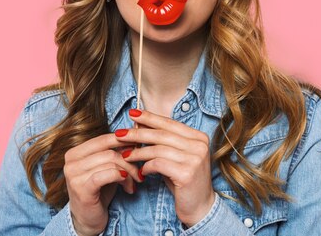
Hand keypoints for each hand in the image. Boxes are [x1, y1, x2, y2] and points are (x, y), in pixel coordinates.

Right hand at [63, 133, 141, 235]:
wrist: (87, 219)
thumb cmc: (99, 191)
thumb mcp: (107, 167)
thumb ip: (116, 151)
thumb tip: (137, 130)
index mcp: (75, 152)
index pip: (104, 138)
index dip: (124, 141)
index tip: (139, 149)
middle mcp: (70, 161)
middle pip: (109, 150)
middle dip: (129, 160)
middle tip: (140, 172)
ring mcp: (73, 174)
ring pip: (110, 162)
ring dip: (128, 173)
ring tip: (134, 183)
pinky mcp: (81, 188)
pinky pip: (106, 174)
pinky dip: (121, 177)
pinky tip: (128, 185)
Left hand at [114, 109, 215, 226]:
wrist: (200, 208)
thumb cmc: (183, 181)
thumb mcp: (175, 157)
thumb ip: (163, 142)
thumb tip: (139, 124)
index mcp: (199, 137)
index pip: (170, 123)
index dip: (150, 117)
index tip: (132, 113)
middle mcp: (199, 145)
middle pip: (162, 134)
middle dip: (138, 133)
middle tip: (120, 133)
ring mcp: (195, 159)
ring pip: (158, 149)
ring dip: (138, 152)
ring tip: (125, 155)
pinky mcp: (187, 173)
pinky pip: (158, 164)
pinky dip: (146, 166)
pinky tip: (141, 171)